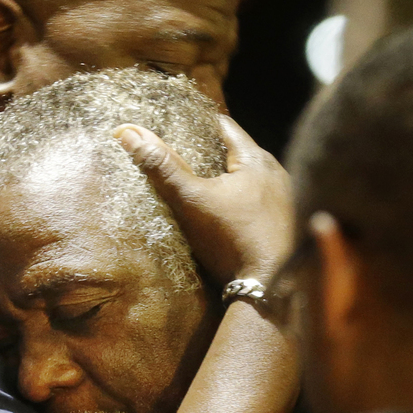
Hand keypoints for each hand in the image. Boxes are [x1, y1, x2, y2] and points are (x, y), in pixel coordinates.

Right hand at [115, 117, 293, 285]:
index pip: (223, 126)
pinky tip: (223, 214)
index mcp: (257, 159)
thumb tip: (128, 132)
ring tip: (198, 185)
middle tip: (179, 157)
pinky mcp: (282, 224)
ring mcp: (284, 200)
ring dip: (225, 179)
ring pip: (247, 178)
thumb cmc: (234, 238)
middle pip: (236, 152)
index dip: (197, 124)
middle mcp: (276, 174)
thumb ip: (162, 167)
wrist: (271, 288)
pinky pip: (256, 201)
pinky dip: (237, 200)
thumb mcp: (192, 200)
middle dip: (209, 153)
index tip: (173, 126)